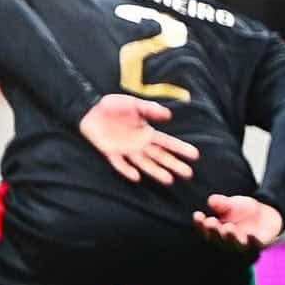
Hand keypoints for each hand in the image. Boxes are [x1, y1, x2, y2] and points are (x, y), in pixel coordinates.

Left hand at [79, 94, 198, 185]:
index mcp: (146, 132)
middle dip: (174, 165)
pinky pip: (120, 164)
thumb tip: (169, 115)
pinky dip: (127, 171)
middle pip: (160, 157)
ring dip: (156, 172)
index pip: (167, 142)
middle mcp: (139, 144)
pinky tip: (136, 177)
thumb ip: (150, 109)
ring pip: (144, 164)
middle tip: (188, 174)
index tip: (194, 155)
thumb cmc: (113, 106)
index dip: (180, 148)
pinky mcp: (111, 153)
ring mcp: (126, 150)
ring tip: (169, 180)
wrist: (89, 109)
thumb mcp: (134, 103)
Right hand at [193, 194, 282, 257]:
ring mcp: (242, 244)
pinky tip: (251, 235)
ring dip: (230, 237)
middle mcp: (227, 240)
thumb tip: (212, 201)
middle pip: (218, 238)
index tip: (197, 215)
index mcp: (217, 230)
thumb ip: (222, 203)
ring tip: (228, 228)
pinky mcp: (257, 245)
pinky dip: (253, 241)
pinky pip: (254, 245)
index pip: (205, 229)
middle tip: (211, 223)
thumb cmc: (243, 210)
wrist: (266, 215)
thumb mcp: (232, 204)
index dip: (200, 223)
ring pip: (234, 244)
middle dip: (214, 231)